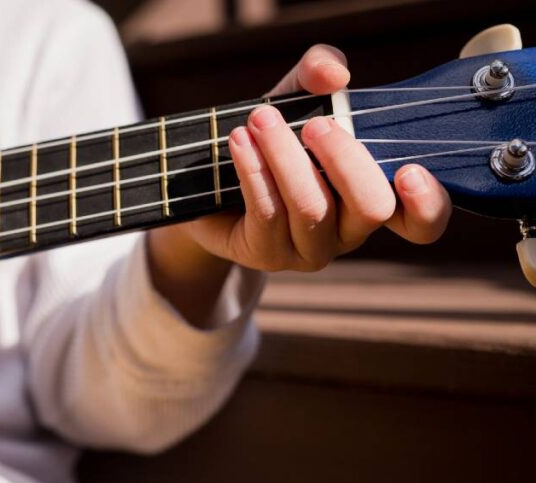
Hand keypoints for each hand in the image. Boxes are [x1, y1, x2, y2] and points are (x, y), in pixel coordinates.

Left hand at [183, 44, 451, 270]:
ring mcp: (310, 250)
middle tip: (314, 125)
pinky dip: (254, 171)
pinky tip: (239, 141)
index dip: (427, 204)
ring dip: (286, 157)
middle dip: (344, 159)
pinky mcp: (267, 254)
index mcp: (375, 198)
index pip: (422, 223)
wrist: (213, 177)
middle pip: (371, 208)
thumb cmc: (274, 138)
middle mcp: (350, 231)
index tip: (409, 169)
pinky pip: (268, 213)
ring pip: (311, 209)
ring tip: (260, 119)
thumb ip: (320, 71)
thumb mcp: (298, 96)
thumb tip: (335, 75)